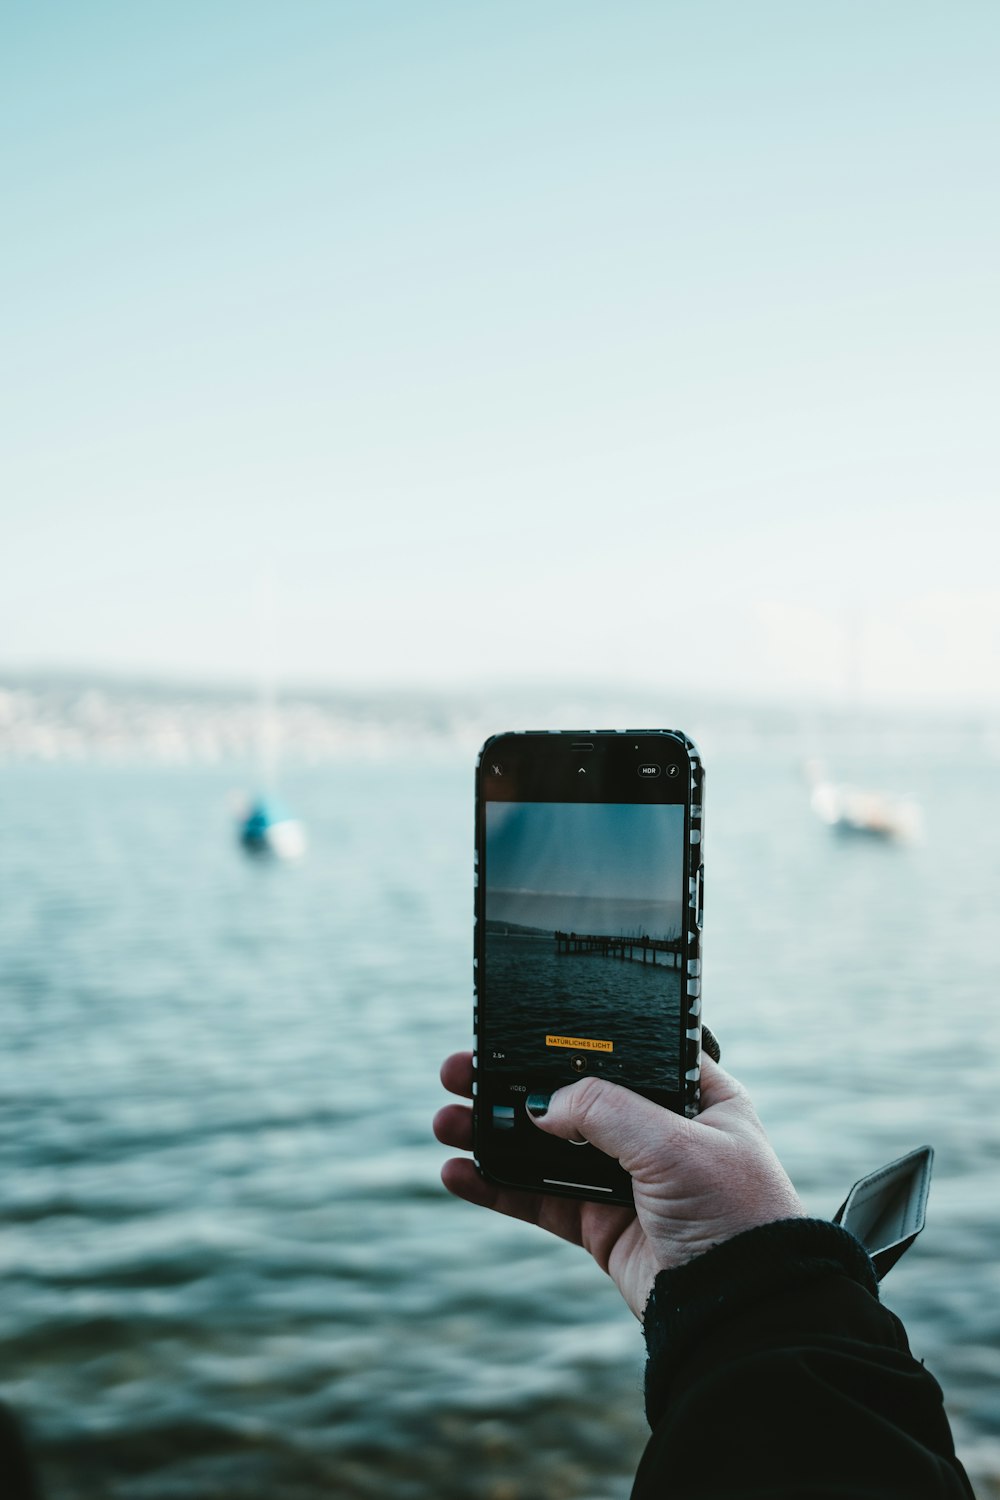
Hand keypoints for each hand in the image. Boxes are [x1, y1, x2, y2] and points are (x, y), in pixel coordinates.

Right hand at [434, 1053, 804, 1318]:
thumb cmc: (734, 1214)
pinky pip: (539, 1200)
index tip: (513, 1028)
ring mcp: (626, 1180)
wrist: (742, 1314)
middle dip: (511, 1083)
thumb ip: (604, 1109)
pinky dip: (497, 1186)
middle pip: (571, 1097)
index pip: (623, 1052)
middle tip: (459, 1070)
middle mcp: (659, 1132)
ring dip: (494, 1133)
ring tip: (445, 1120)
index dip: (569, 1040)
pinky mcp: (602, 1226)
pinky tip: (459, 1172)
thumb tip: (539, 1104)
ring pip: (545, 1148)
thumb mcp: (673, 1142)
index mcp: (695, 1096)